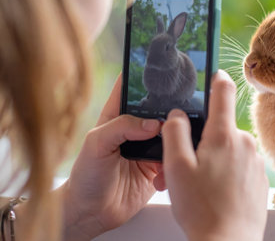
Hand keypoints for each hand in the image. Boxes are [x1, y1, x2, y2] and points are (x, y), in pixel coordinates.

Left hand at [60, 74, 162, 240]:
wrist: (92, 213)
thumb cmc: (86, 175)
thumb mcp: (95, 144)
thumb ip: (121, 127)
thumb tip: (153, 123)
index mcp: (117, 115)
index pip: (131, 87)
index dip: (143, 76)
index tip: (160, 72)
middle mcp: (135, 128)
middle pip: (158, 108)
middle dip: (169, 108)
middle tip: (178, 111)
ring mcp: (148, 146)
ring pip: (170, 132)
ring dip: (174, 137)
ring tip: (172, 144)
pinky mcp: (157, 165)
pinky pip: (173, 157)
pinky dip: (173, 162)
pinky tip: (161, 173)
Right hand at [161, 70, 268, 240]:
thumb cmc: (201, 208)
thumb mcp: (176, 167)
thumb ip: (174, 133)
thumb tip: (177, 114)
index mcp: (223, 135)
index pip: (223, 91)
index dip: (217, 78)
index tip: (215, 73)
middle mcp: (244, 142)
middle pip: (221, 125)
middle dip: (206, 138)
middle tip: (190, 163)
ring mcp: (255, 160)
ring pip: (230, 147)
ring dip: (217, 157)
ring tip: (203, 184)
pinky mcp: (260, 176)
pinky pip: (241, 163)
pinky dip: (229, 171)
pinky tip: (219, 191)